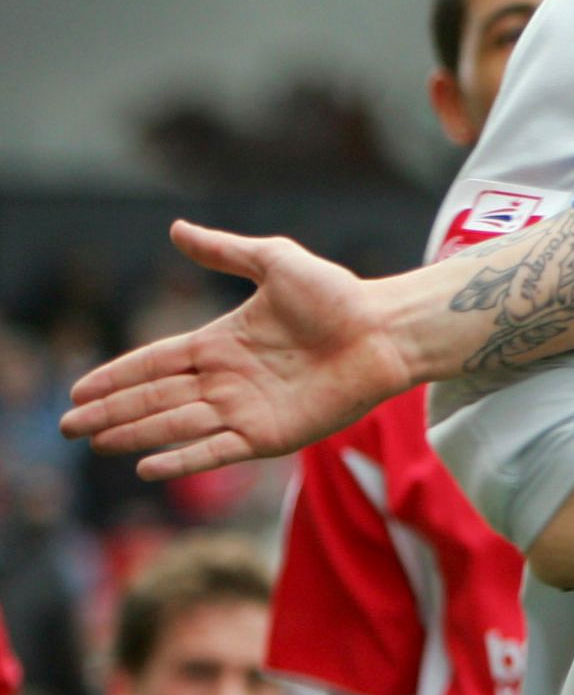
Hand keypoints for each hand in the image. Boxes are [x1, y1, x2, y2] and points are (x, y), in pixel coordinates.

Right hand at [61, 222, 415, 478]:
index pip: (156, 361)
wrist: (386, 330)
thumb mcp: (276, 262)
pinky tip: (147, 466)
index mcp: (221, 343)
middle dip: (110, 411)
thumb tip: (176, 228)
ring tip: (95, 442)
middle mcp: (226, 380)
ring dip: (135, 434)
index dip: (117, 375)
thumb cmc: (339, 294)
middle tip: (67, 426)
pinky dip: (182, 459)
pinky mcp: (270, 436)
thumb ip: (225, 251)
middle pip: (155, 397)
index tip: (78, 389)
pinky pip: (217, 450)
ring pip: (176, 424)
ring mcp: (245, 410)